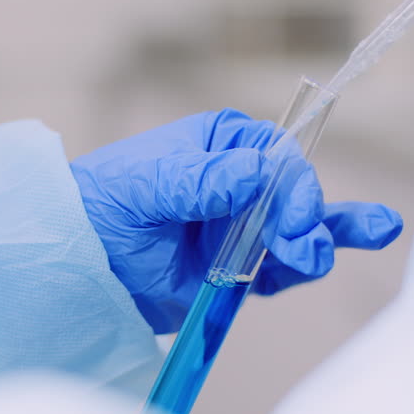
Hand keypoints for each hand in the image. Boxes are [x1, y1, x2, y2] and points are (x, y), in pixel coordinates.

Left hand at [71, 109, 401, 333]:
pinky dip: (303, 268)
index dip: (296, 183)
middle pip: (294, 194)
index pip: (278, 155)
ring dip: (324, 239)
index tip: (297, 214)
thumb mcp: (148, 183)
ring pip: (301, 230)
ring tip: (335, 251)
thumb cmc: (104, 202)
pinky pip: (280, 269)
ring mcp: (242, 228)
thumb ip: (200, 180)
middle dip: (308, 218)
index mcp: (223, 144)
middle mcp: (241, 183)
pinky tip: (320, 263)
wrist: (78, 259)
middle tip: (305, 244)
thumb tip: (256, 173)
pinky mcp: (239, 270)